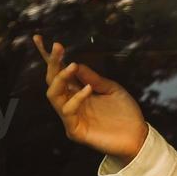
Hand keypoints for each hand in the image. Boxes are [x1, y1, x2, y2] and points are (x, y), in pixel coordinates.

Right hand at [34, 35, 148, 160]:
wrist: (137, 137)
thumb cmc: (125, 113)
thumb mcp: (112, 89)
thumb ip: (94, 78)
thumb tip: (76, 63)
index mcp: (78, 92)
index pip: (59, 73)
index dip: (49, 58)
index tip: (39, 39)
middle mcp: (71, 102)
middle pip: (52, 81)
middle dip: (53, 63)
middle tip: (58, 47)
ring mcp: (71, 117)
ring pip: (53, 95)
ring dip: (61, 79)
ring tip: (72, 66)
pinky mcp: (74, 130)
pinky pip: (68, 111)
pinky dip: (77, 98)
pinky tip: (89, 89)